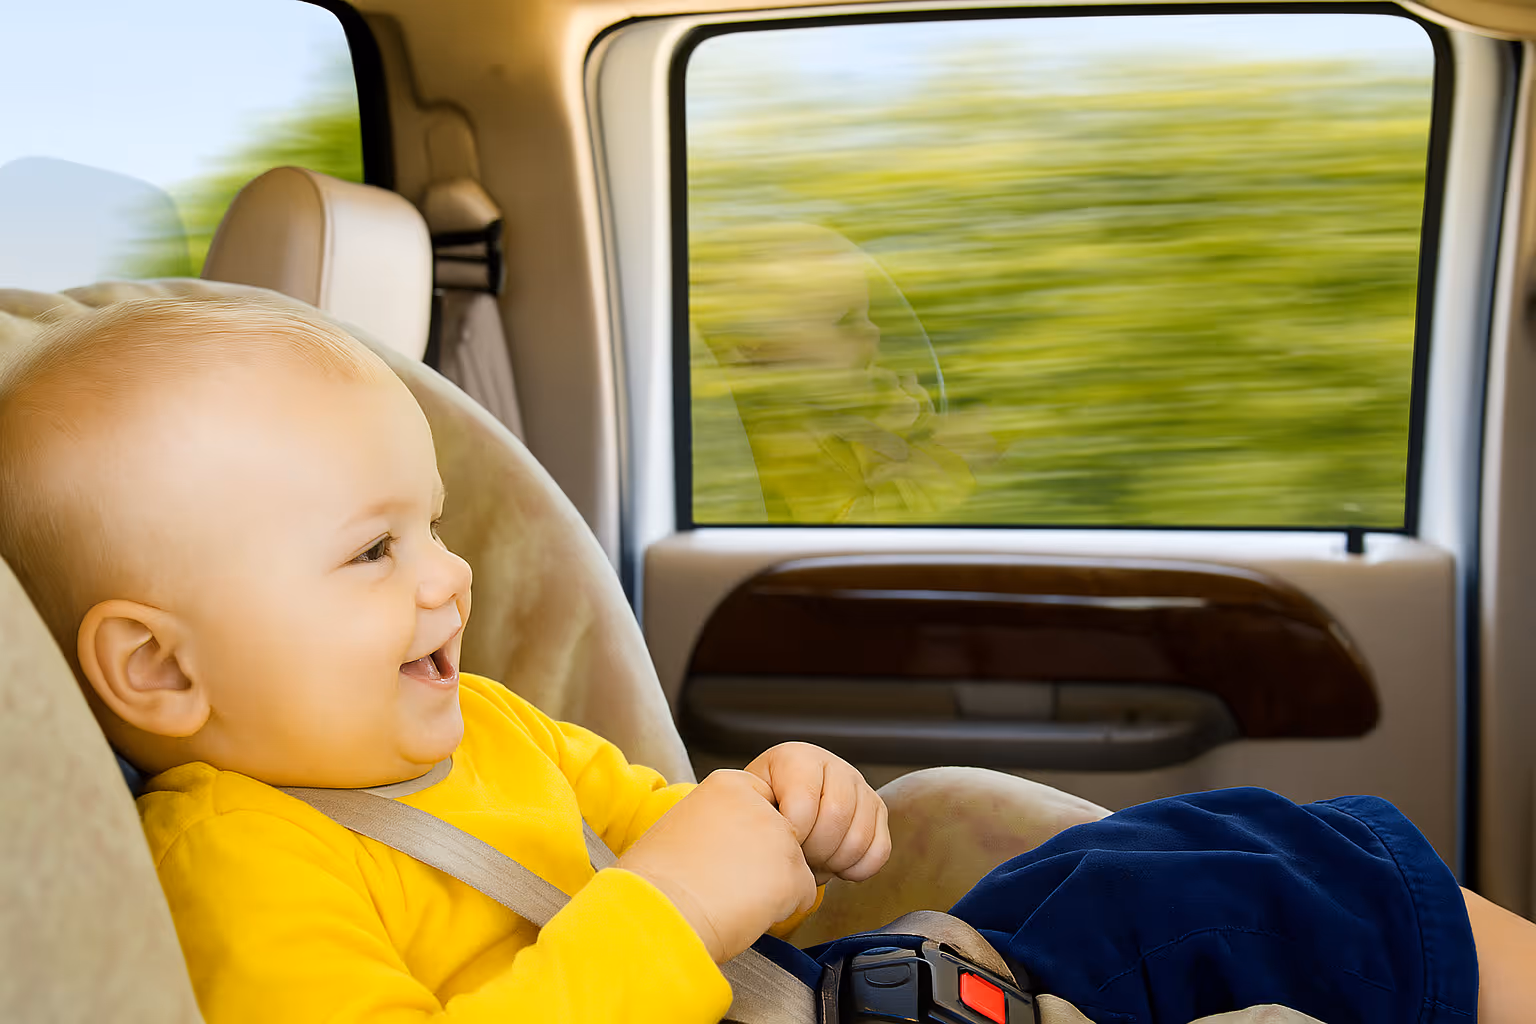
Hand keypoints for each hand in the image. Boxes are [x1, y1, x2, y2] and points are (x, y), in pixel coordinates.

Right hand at [615, 769, 817, 962]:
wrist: (654, 913)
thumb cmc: (656, 882)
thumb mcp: (684, 828)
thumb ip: (719, 824)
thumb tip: (732, 845)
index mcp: (727, 784)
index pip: (763, 809)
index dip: (746, 840)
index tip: (720, 854)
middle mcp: (758, 803)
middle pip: (783, 836)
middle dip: (764, 863)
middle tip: (724, 879)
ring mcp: (779, 837)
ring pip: (795, 866)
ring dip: (772, 887)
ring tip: (729, 895)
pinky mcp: (791, 873)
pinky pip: (802, 895)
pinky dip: (781, 910)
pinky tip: (744, 911)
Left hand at [745, 742, 890, 885]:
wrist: (778, 804)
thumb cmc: (762, 807)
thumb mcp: (751, 801)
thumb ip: (758, 814)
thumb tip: (775, 842)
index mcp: (797, 758)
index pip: (803, 803)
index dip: (792, 834)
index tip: (780, 843)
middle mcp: (834, 766)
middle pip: (836, 816)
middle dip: (814, 850)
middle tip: (798, 859)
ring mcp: (860, 787)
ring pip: (859, 836)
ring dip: (834, 862)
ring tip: (813, 862)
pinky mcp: (878, 810)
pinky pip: (879, 850)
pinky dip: (858, 868)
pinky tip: (836, 866)